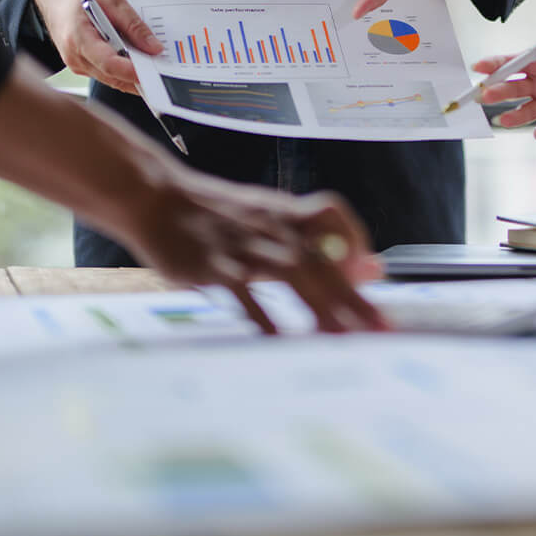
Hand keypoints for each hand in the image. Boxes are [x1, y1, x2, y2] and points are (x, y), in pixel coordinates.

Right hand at [32, 0, 161, 93]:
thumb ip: (133, 24)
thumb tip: (154, 47)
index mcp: (78, 38)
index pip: (108, 63)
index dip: (131, 71)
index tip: (152, 73)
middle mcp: (74, 57)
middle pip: (112, 76)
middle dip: (137, 75)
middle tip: (162, 72)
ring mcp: (76, 64)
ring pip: (110, 78)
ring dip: (131, 74)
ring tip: (152, 65)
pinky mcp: (82, 65)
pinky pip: (106, 73)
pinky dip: (122, 69)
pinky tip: (135, 60)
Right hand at [119, 174, 387, 334]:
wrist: (155, 197)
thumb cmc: (214, 215)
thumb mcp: (264, 216)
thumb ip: (311, 237)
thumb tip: (370, 266)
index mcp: (282, 211)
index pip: (333, 216)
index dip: (356, 243)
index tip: (373, 277)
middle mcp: (268, 225)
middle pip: (320, 259)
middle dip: (353, 296)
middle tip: (381, 328)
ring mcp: (240, 245)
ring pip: (290, 271)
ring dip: (319, 305)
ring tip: (343, 338)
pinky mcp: (210, 264)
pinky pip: (241, 289)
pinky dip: (260, 312)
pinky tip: (276, 338)